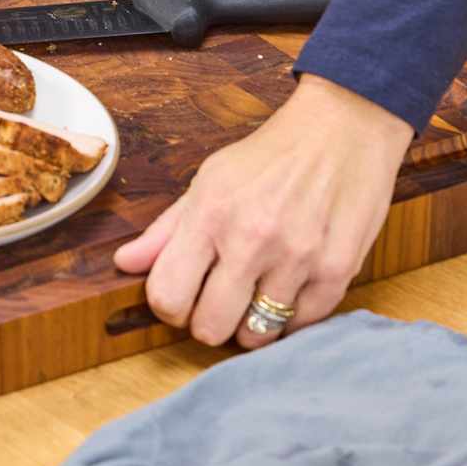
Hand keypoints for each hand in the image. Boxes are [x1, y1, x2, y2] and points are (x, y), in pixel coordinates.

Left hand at [113, 74, 412, 348]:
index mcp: (210, 214)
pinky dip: (292, 316)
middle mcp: (251, 239)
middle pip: (210, 328)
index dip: (169, 307)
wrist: (341, 130)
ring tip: (256, 294)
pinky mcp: (338, 269)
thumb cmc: (268, 157)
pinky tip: (288, 288)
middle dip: (208, 322)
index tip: (181, 297)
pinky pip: (302, 325)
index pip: (168, 296)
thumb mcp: (208, 180)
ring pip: (257, 335)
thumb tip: (124, 263)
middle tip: (218, 302)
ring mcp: (298, 257)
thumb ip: (166, 229)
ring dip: (252, 323)